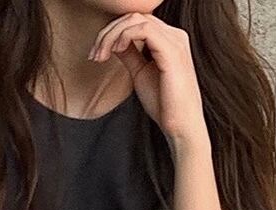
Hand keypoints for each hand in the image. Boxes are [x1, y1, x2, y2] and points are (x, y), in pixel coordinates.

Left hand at [89, 14, 207, 147]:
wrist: (181, 127)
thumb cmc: (164, 105)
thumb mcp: (140, 73)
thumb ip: (130, 54)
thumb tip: (114, 42)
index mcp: (169, 39)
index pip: (136, 21)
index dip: (112, 32)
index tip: (97, 54)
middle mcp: (175, 35)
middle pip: (134, 16)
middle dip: (108, 32)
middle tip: (94, 54)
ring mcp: (175, 41)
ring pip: (136, 19)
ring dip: (112, 35)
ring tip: (101, 55)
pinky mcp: (171, 51)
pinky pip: (143, 29)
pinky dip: (124, 36)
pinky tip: (115, 51)